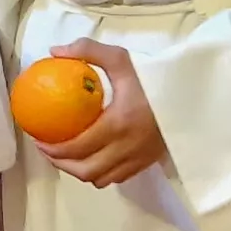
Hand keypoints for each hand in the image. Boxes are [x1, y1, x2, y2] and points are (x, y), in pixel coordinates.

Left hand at [31, 40, 166, 188]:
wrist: (191, 93)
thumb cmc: (155, 76)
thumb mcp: (121, 59)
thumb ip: (87, 51)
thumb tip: (54, 52)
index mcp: (118, 124)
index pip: (78, 148)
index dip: (53, 150)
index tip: (38, 140)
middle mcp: (127, 148)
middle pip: (85, 171)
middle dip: (61, 165)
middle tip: (48, 150)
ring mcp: (139, 159)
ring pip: (101, 179)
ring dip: (80, 172)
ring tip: (68, 157)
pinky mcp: (148, 163)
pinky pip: (117, 178)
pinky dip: (100, 173)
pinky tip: (93, 157)